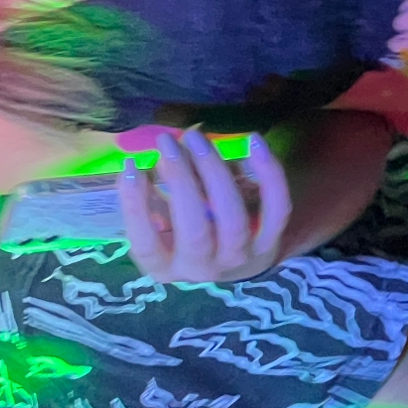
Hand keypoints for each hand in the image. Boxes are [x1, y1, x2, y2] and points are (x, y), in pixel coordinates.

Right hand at [117, 126, 291, 283]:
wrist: (237, 259)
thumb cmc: (188, 234)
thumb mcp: (161, 225)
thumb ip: (149, 200)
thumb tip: (138, 164)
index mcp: (167, 266)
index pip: (146, 245)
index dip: (135, 206)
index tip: (131, 166)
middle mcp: (202, 268)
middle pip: (194, 230)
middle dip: (180, 180)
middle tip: (168, 142)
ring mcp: (239, 258)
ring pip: (232, 219)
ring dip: (214, 172)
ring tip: (196, 139)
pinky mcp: (270, 244)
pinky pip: (275, 209)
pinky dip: (268, 174)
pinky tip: (253, 142)